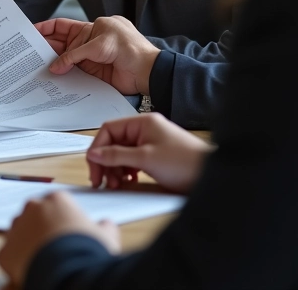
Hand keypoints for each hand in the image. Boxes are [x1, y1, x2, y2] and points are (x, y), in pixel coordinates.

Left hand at [0, 191, 119, 286]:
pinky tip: (31, 271)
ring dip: (28, 244)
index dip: (61, 221)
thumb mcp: (106, 237)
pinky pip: (9, 255)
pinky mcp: (5, 251)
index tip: (66, 234)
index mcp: (56, 200)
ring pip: (19, 234)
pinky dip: (16, 264)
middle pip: (34, 216)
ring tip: (43, 261)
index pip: (55, 205)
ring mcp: (16, 228)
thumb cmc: (88, 252)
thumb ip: (104, 226)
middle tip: (54, 248)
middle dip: (41, 230)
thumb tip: (106, 225)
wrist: (70, 273)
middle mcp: (33, 208)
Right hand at [36, 16, 160, 94]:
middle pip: (60, 44)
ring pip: (64, 60)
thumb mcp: (98, 45)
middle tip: (28, 53)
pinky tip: (54, 79)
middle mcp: (86, 43)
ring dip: (53, 63)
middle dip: (45, 47)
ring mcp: (89, 59)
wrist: (146, 71)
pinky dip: (63, 76)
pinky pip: (73, 73)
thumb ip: (74, 55)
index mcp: (89, 28)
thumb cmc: (129, 48)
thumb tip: (55, 66)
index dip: (45, 29)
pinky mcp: (92, 74)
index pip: (61, 26)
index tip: (30, 32)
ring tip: (36, 67)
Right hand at [87, 113, 211, 193]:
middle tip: (101, 181)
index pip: (109, 130)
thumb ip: (116, 155)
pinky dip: (127, 172)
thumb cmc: (184, 162)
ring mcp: (151, 143)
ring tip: (116, 184)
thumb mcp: (145, 159)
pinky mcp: (156, 157)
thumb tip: (94, 154)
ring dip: (115, 169)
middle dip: (105, 162)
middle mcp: (145, 130)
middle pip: (114, 143)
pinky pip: (133, 161)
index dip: (98, 147)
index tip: (93, 165)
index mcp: (141, 123)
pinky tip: (129, 181)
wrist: (213, 177)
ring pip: (122, 154)